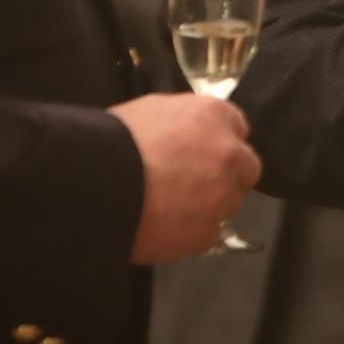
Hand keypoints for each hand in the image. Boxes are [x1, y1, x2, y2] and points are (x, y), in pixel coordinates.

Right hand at [110, 93, 261, 263]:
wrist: (97, 184)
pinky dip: (192, 233)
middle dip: (227, 174)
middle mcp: (228, 154)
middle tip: (195, 182)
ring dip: (210, 205)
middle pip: (246, 168)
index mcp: (214, 115)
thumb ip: (182, 120)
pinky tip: (166, 228)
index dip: (219, 141)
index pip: (238, 127)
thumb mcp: (150, 109)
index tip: (204, 151)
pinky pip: (209, 234)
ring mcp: (221, 196)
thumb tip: (186, 134)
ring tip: (173, 208)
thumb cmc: (116, 139)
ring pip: (229, 203)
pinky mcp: (207, 233)